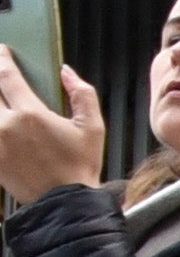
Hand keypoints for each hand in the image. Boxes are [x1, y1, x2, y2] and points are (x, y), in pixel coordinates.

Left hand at [0, 51, 105, 205]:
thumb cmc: (79, 167)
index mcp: (30, 114)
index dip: (2, 59)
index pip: (6, 75)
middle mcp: (5, 125)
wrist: (64, 204)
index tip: (3, 52)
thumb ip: (82, 95)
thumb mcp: (93, 128)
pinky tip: (0, 125)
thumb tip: (67, 72)